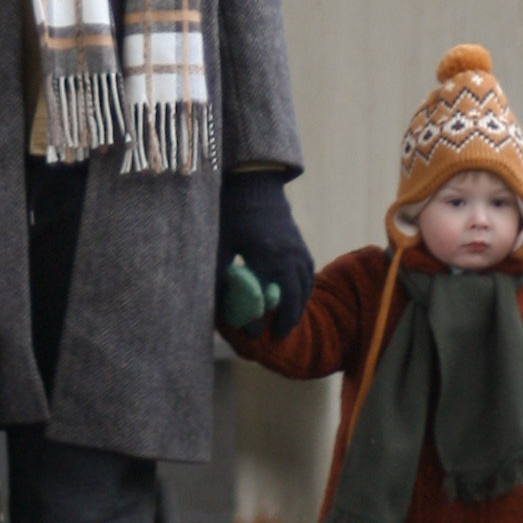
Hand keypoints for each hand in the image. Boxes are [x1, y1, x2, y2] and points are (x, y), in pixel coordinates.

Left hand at [217, 174, 315, 337]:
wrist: (256, 186)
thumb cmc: (233, 213)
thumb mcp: (221, 241)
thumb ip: (219, 271)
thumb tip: (212, 300)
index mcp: (264, 255)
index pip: (262, 297)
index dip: (256, 319)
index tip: (249, 334)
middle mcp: (286, 256)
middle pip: (292, 297)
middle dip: (285, 319)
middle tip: (276, 337)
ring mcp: (298, 251)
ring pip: (304, 288)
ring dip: (298, 308)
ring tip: (287, 324)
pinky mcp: (302, 246)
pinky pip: (309, 275)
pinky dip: (305, 292)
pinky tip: (297, 302)